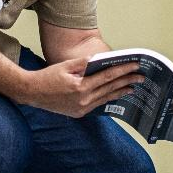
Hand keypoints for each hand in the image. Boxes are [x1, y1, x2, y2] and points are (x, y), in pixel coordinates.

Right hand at [16, 58, 142, 117]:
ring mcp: (81, 108)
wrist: (32, 92)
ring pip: (106, 98)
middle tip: (141, 77)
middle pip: (110, 88)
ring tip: (133, 87)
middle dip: (127, 81)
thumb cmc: (47, 76)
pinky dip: (107, 98)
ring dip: (120, 92)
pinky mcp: (79, 113)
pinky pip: (97, 104)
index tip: (135, 66)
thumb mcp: (66, 65)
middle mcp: (83, 100)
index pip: (107, 77)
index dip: (123, 71)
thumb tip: (101, 59)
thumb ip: (84, 63)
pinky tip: (115, 94)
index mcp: (81, 87)